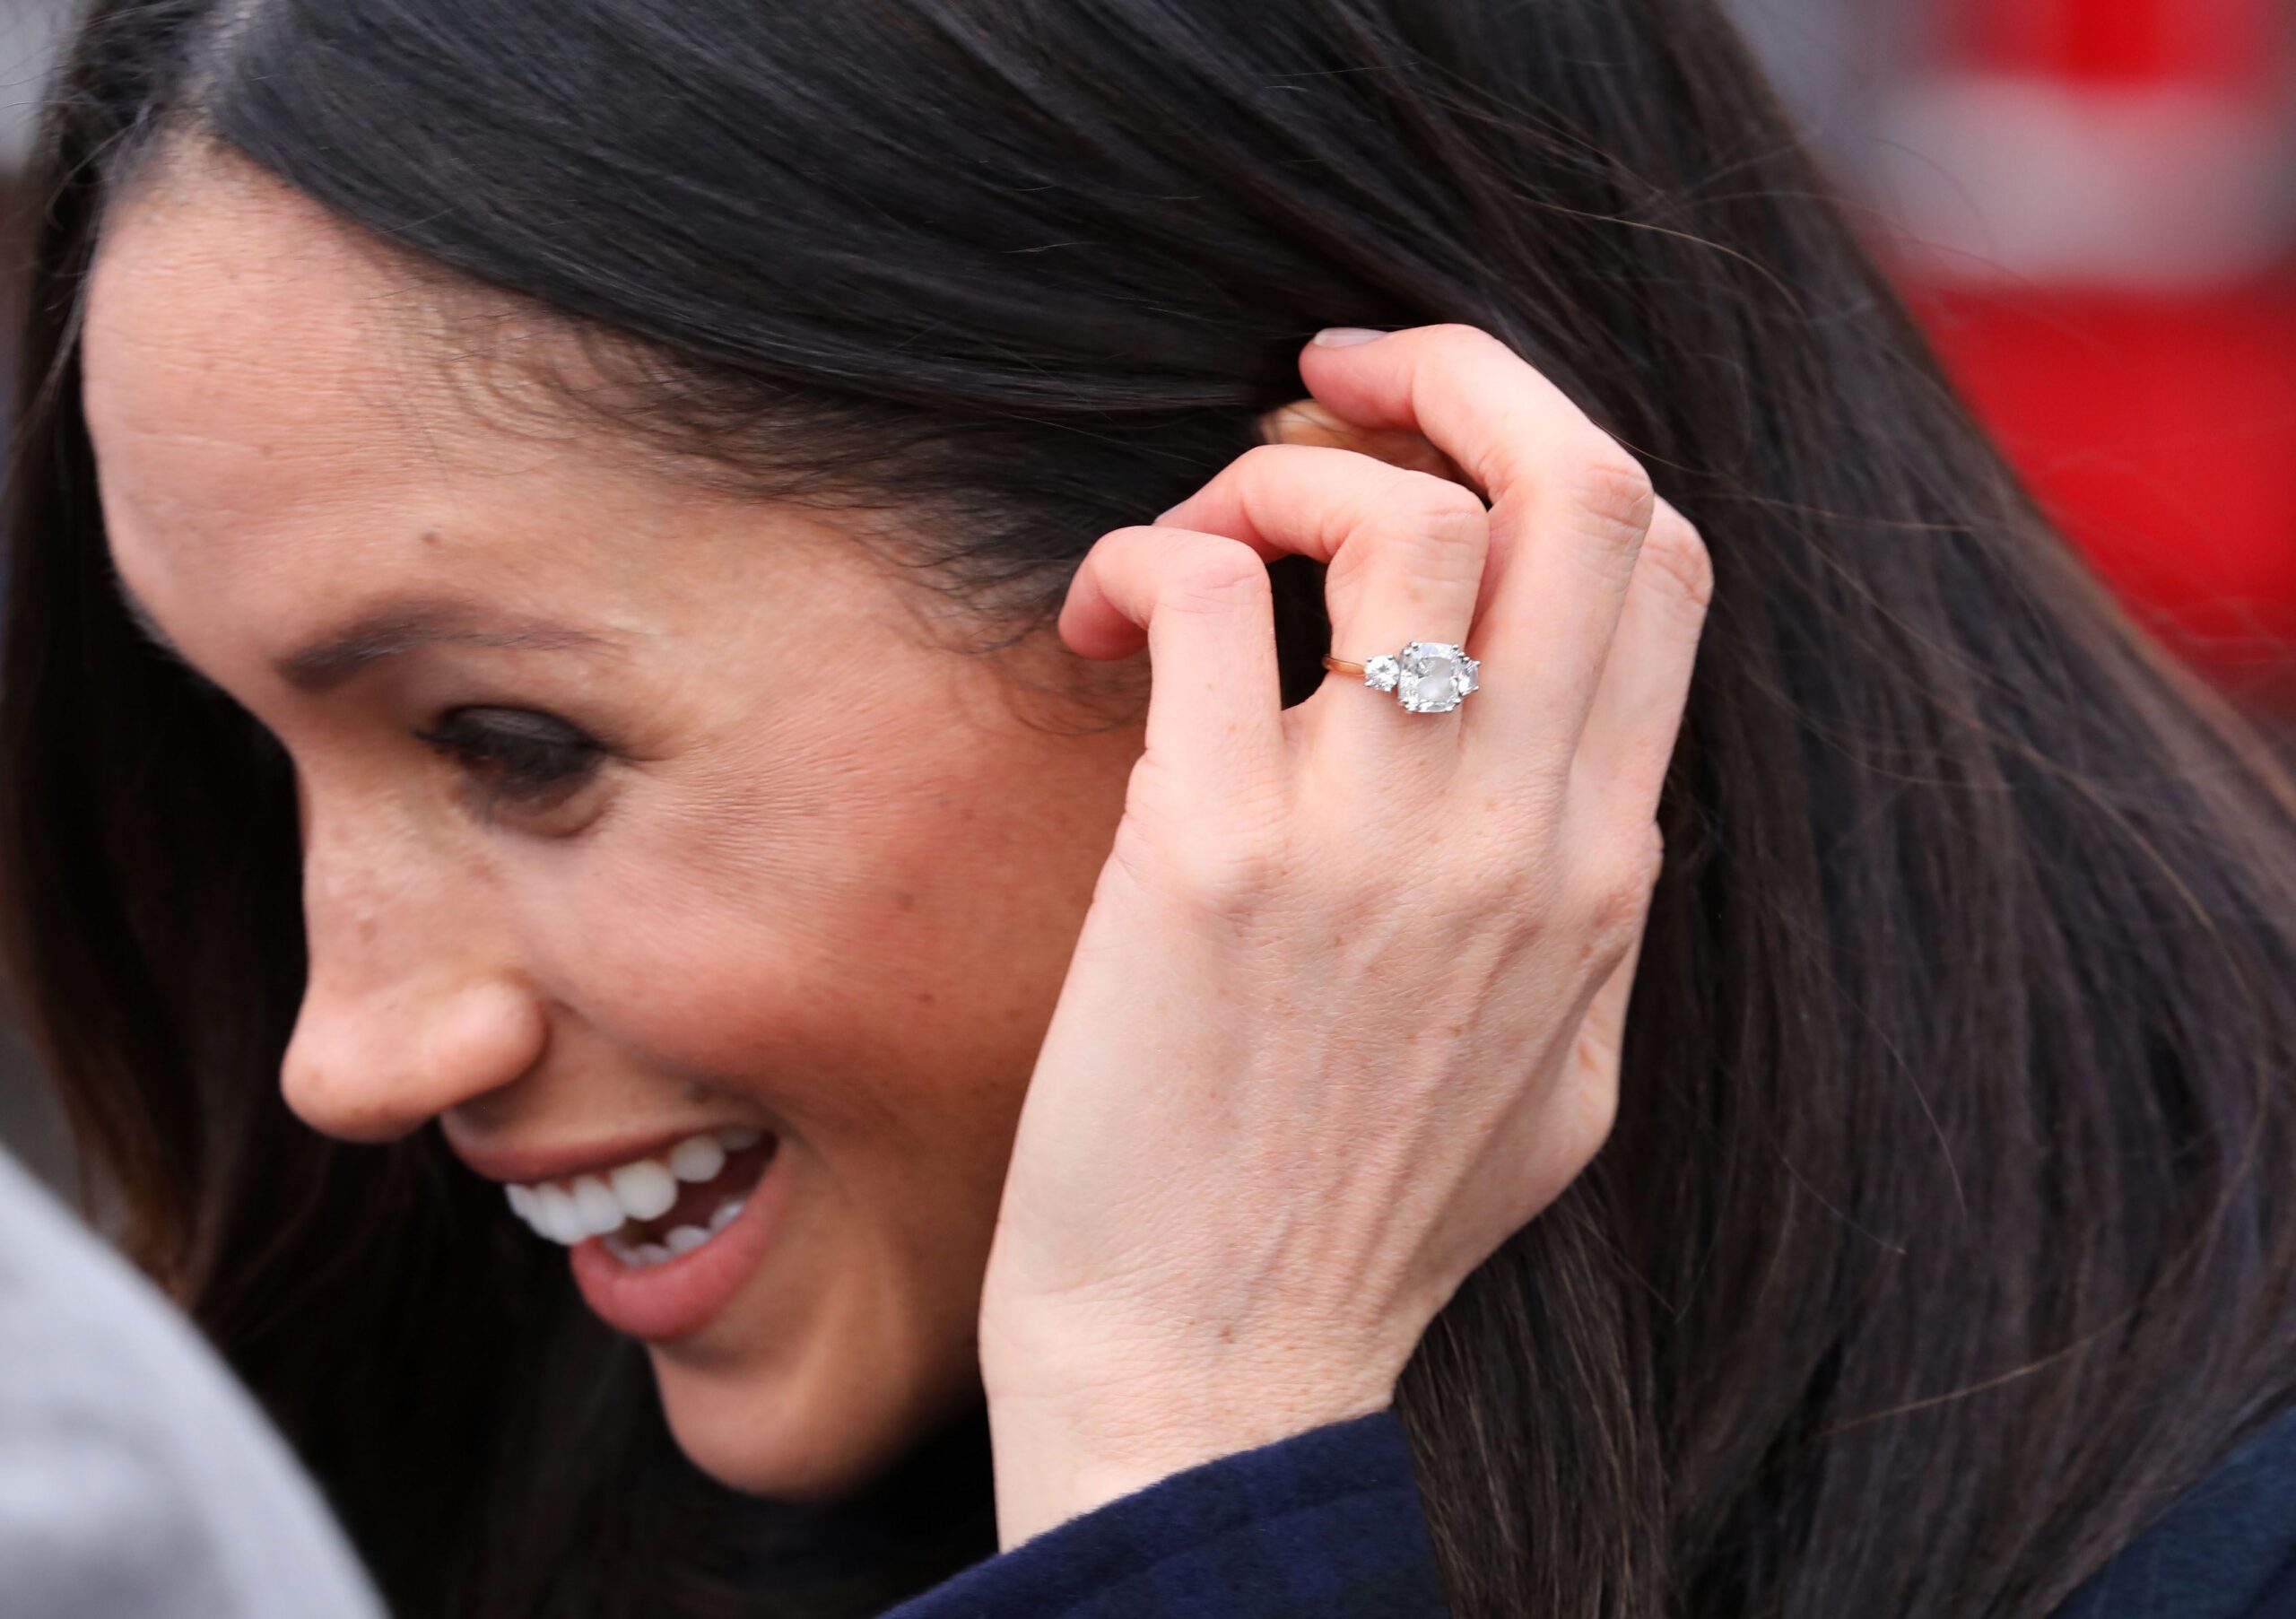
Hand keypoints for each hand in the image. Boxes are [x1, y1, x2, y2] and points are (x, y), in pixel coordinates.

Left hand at [976, 323, 1712, 1548]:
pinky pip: (1212, 593)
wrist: (1213, 1366)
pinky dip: (1153, 555)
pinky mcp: (1213, 858)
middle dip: (1457, 370)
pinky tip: (1105, 618)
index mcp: (1606, 871)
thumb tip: (1590, 782)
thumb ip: (1593, 913)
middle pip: (1581, 486)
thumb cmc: (1362, 1224)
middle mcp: (1522, 836)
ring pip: (1398, 512)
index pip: (1663, 563)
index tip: (1439, 447)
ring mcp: (1377, 844)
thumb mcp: (1562, 1076)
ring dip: (1278, 473)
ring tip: (1201, 547)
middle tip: (1330, 375)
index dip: (1553, 452)